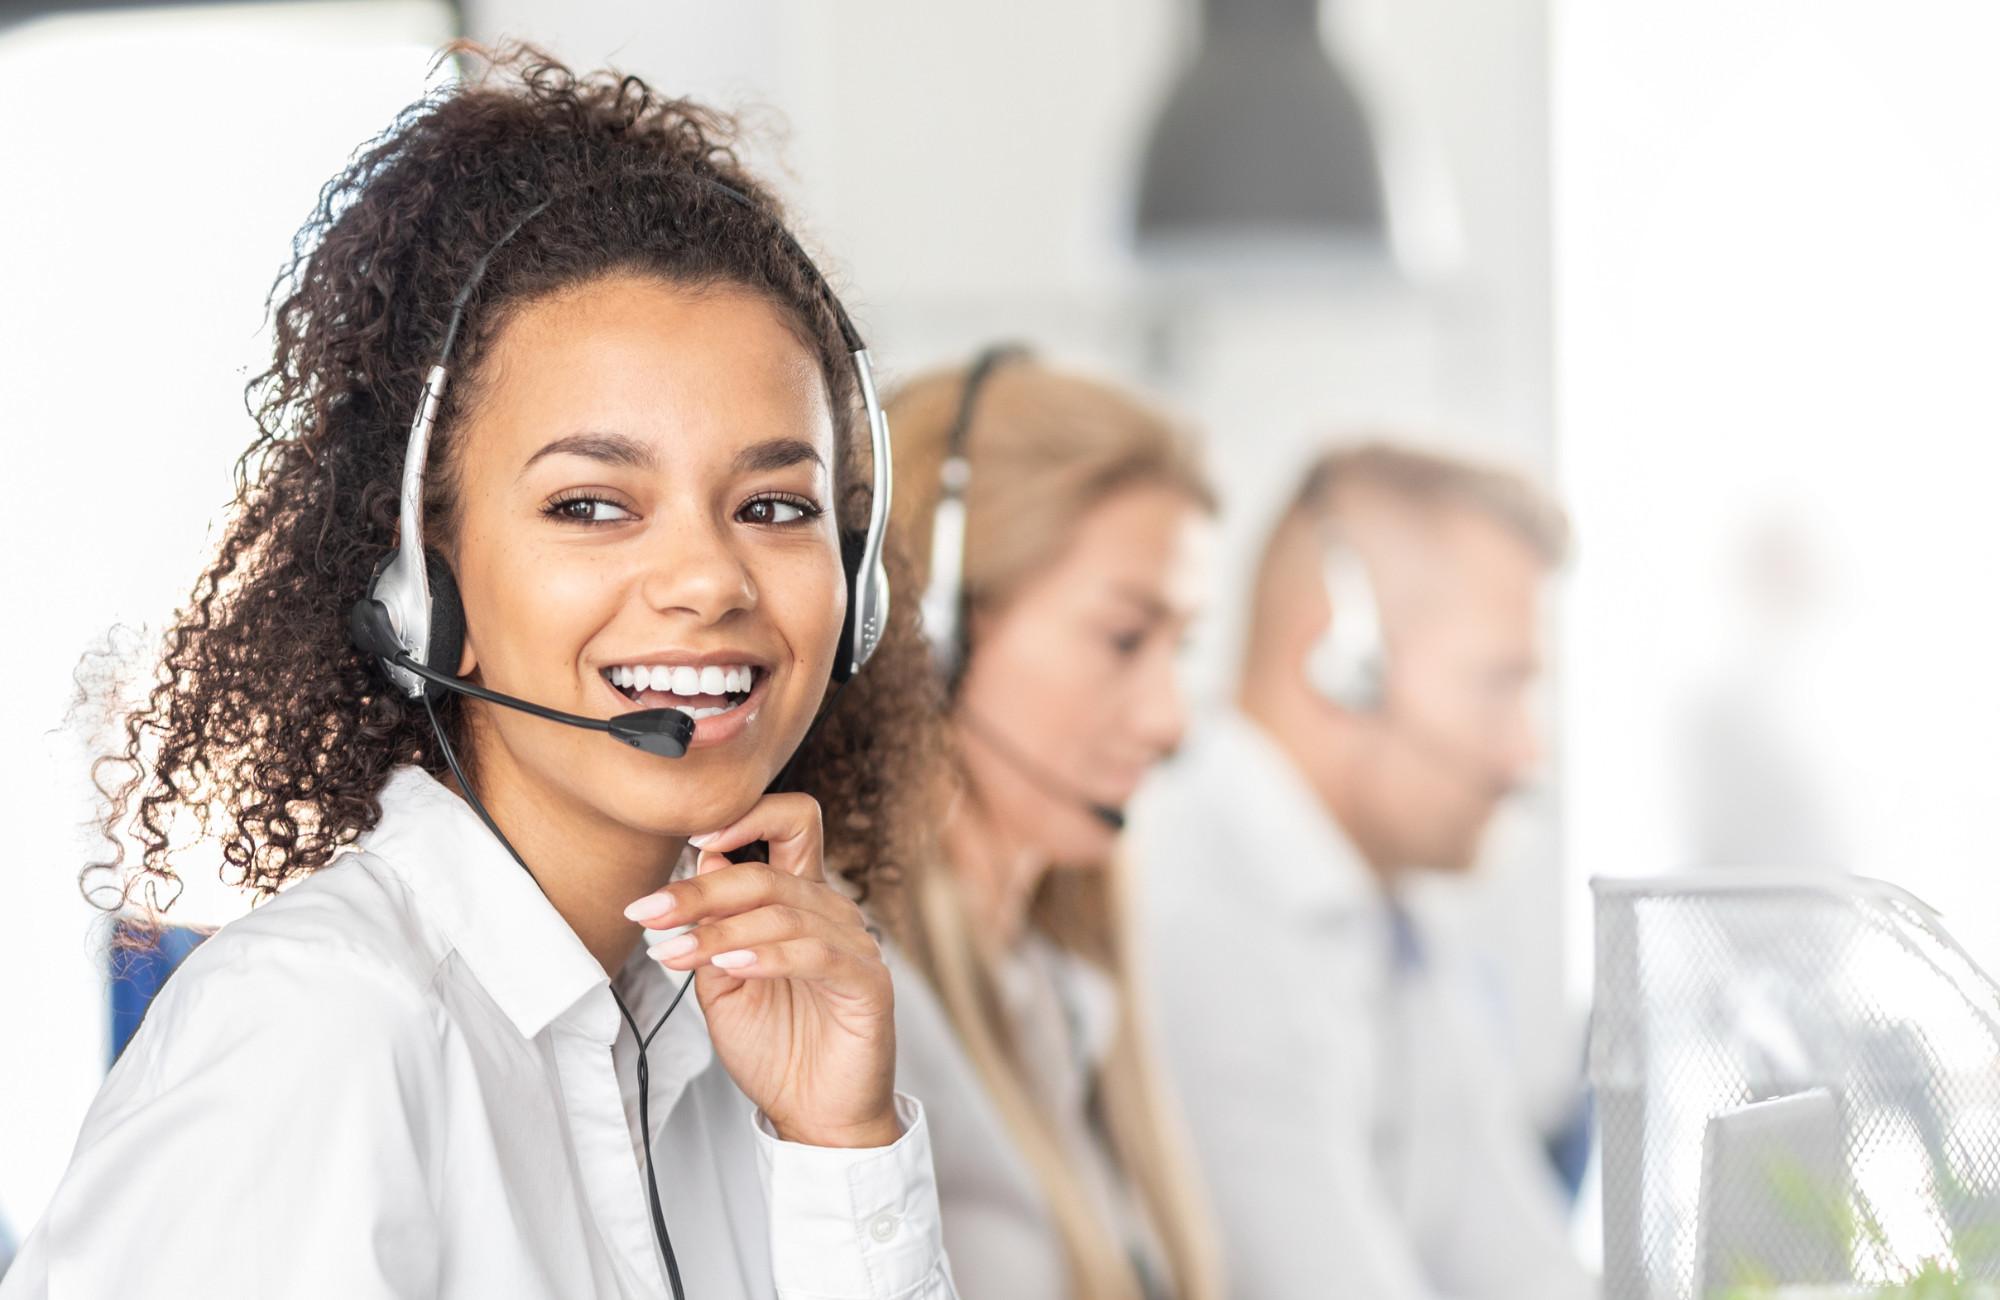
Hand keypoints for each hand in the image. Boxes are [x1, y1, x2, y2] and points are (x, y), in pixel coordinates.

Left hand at [622, 794, 900, 1148]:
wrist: (814, 1117)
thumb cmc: (774, 1048)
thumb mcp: (724, 983)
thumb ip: (715, 929)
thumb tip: (704, 861)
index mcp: (800, 902)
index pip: (790, 824)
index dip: (747, 816)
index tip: (688, 839)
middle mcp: (832, 913)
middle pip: (768, 873)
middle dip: (700, 891)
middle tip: (649, 912)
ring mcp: (855, 946)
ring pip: (785, 913)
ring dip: (721, 931)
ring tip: (676, 953)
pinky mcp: (867, 984)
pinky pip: (818, 955)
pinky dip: (769, 956)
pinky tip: (732, 965)